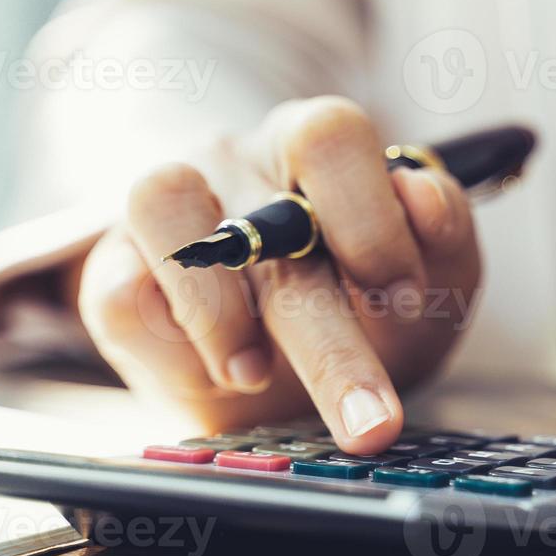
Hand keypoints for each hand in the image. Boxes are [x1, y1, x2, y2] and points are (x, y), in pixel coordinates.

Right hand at [75, 97, 480, 452]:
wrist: (283, 356)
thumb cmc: (360, 297)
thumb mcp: (428, 274)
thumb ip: (444, 233)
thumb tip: (422, 195)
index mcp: (313, 147)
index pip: (330, 135)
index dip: (371, 218)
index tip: (403, 300)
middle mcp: (234, 163)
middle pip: (266, 214)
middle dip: (329, 341)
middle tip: (371, 420)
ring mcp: (165, 214)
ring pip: (159, 201)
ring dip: (218, 311)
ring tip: (257, 377)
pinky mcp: (111, 277)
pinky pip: (118, 297)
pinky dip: (172, 351)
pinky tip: (220, 379)